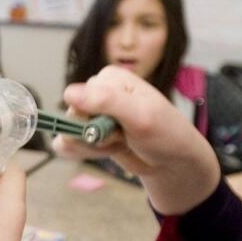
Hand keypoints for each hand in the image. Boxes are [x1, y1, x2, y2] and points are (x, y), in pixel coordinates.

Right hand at [55, 66, 220, 215]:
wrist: (173, 161)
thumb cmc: (165, 133)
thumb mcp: (140, 115)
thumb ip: (106, 102)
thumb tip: (68, 93)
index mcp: (109, 79)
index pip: (80, 97)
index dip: (96, 118)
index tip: (123, 125)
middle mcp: (98, 93)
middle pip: (72, 116)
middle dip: (95, 135)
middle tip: (123, 136)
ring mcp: (93, 115)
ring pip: (68, 133)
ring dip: (92, 146)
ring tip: (119, 143)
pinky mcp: (90, 134)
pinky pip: (68, 145)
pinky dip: (86, 153)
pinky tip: (108, 151)